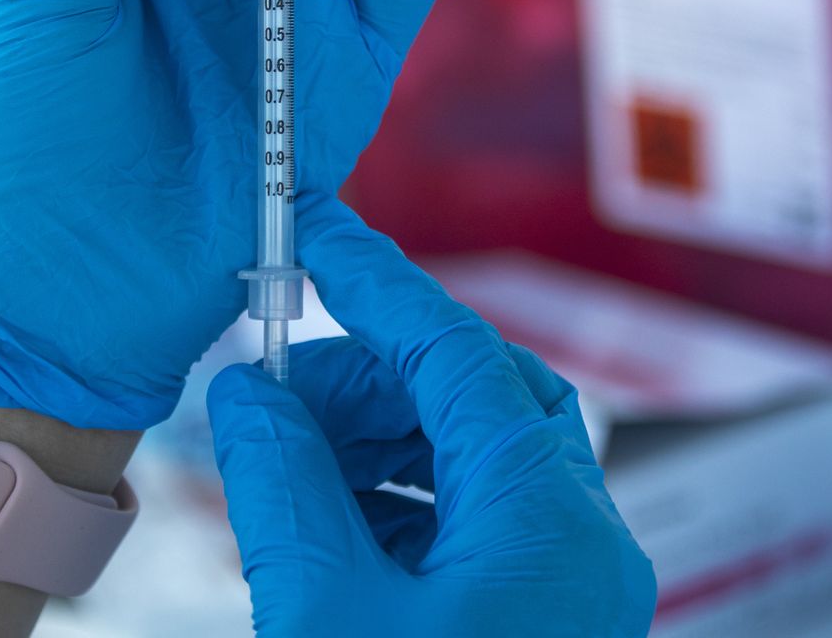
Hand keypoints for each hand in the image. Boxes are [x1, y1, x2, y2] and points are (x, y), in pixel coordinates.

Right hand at [208, 197, 657, 636]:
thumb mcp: (327, 613)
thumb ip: (285, 489)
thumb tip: (250, 396)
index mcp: (549, 521)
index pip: (457, 350)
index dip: (374, 283)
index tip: (315, 233)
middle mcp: (581, 542)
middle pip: (473, 396)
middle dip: (367, 380)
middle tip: (276, 397)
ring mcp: (568, 585)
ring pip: (473, 459)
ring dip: (374, 445)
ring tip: (288, 461)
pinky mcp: (540, 619)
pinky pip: (472, 523)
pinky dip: (395, 502)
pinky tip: (327, 519)